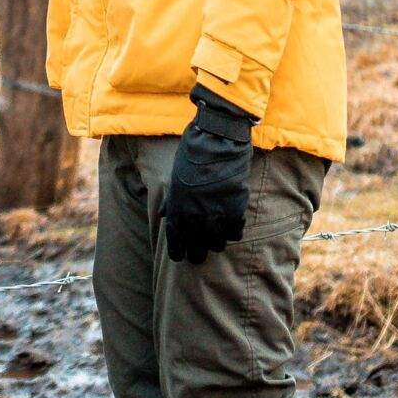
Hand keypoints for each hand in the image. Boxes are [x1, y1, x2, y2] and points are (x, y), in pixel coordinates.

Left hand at [162, 85, 255, 263]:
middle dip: (196, 254)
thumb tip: (162, 216)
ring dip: (216, 244)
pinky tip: (231, 230)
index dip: (177, 251)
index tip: (179, 257)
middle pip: (195, 247)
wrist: (217, 140)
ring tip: (216, 243)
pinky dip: (233, 233)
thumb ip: (171, 201)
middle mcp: (194, 214)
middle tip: (198, 256)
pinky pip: (235, 232)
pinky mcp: (235, 208)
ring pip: (217, 243)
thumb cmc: (193, 154)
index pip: (174, 239)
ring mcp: (215, 213)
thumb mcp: (175, 177)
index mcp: (177, 206)